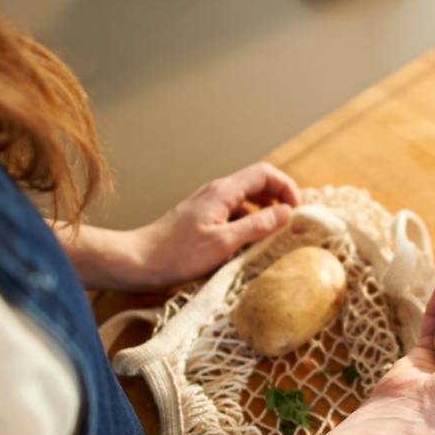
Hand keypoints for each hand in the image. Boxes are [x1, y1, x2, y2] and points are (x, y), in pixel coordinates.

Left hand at [59, 162, 301, 290]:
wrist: (138, 260)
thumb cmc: (178, 254)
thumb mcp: (224, 243)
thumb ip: (257, 225)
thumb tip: (286, 212)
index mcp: (223, 192)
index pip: (265, 173)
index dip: (286, 187)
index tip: (296, 210)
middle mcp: (216, 192)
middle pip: (257, 183)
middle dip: (278, 198)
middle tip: (290, 221)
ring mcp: (207, 204)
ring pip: (245, 199)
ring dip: (263, 212)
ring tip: (273, 234)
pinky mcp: (201, 217)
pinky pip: (232, 213)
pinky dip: (247, 222)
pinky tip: (247, 244)